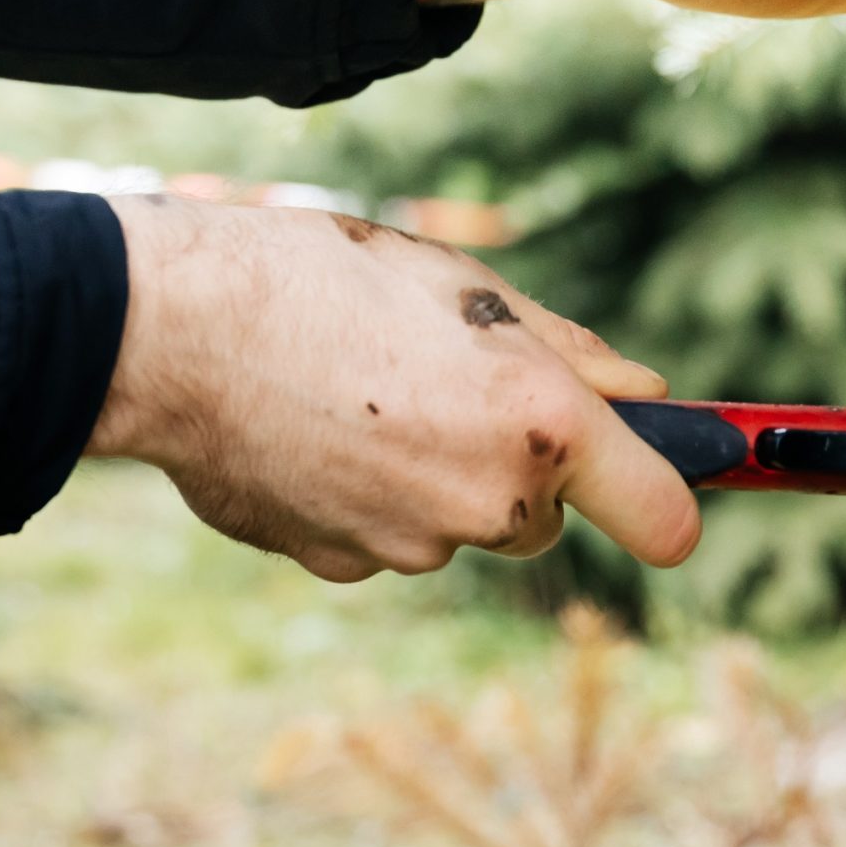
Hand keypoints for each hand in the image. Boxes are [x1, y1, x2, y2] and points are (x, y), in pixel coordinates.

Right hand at [86, 196, 700, 582]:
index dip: (671, 503)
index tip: (664, 488)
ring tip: (359, 391)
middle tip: (446, 386)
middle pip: (543, 517)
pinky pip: (382, 539)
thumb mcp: (465, 284)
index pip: (664, 518)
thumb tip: (646, 392)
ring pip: (455, 524)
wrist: (174, 330)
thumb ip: (569, 351)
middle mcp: (487, 501)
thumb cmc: (326, 279)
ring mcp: (411, 547)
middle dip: (516, 467)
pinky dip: (364, 498)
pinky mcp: (341, 566)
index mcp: (539, 423)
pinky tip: (315, 430)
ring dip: (431, 475)